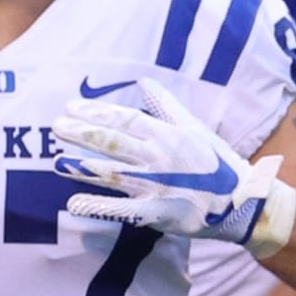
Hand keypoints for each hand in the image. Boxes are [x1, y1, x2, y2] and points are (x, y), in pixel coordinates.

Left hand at [52, 78, 295, 256]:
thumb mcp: (194, 128)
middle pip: (113, 142)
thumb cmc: (217, 163)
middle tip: (55, 126)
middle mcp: (157, 157)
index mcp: (167, 135)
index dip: (97, 113)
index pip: (125, 120)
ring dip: (82, 166)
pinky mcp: (156, 212)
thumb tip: (144, 82)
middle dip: (82, 133)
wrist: (241, 201)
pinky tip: (74, 203)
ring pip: (112, 171)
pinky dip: (98, 206)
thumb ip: (166, 106)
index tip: (72, 106)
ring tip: (55, 161)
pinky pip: (122, 209)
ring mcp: (155, 185)